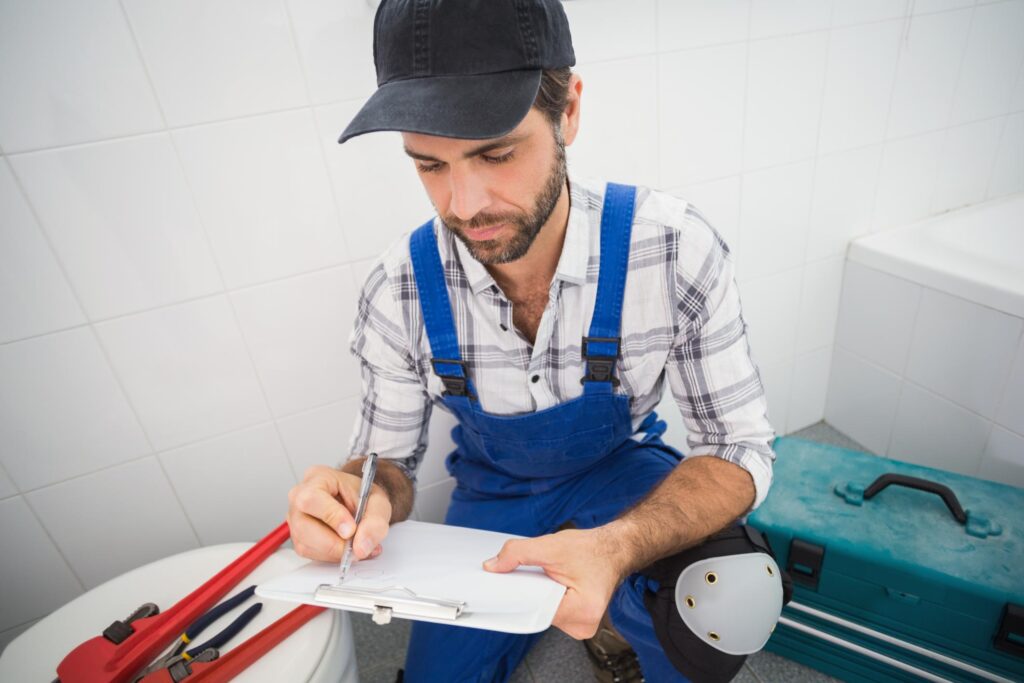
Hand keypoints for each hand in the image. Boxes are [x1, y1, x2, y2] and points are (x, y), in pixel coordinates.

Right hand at [287, 464, 391, 562]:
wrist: (358, 501)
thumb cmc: (362, 495)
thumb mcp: (378, 502)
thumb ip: (375, 522)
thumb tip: (361, 547)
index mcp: (318, 477)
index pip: (312, 497)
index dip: (331, 517)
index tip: (351, 530)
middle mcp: (299, 496)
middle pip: (303, 525)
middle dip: (333, 542)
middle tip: (356, 546)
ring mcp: (294, 517)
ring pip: (304, 543)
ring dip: (333, 552)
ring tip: (356, 548)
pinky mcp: (297, 535)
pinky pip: (308, 553)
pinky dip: (330, 556)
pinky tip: (345, 548)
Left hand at [483, 526, 628, 638]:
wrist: (614, 550)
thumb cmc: (592, 550)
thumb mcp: (552, 545)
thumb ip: (519, 553)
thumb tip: (493, 565)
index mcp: (582, 610)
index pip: (537, 611)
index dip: (518, 595)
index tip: (505, 586)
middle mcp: (583, 626)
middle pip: (538, 614)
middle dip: (529, 593)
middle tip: (533, 574)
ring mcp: (580, 627)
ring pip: (543, 614)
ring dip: (538, 595)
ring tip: (548, 577)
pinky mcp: (575, 622)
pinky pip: (550, 612)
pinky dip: (545, 598)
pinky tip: (550, 585)